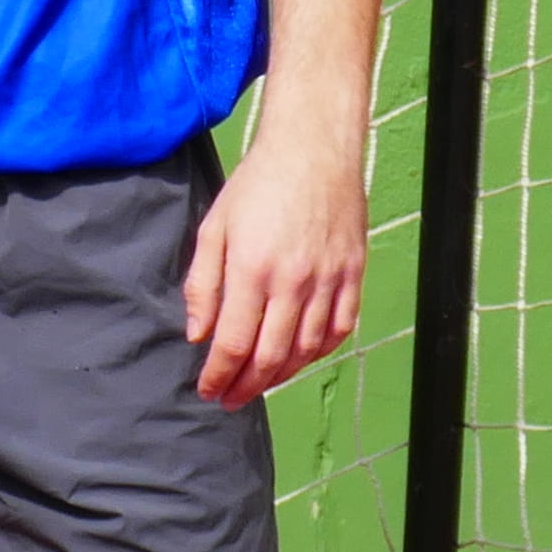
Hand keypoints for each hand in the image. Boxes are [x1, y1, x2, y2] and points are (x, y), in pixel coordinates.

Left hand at [183, 129, 364, 404]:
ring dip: (281, 375)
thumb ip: (203, 285)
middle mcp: (295, 282)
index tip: (209, 390)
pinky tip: (299, 360)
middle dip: (246, 385)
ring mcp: (330, 280)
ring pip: (307, 349)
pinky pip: (340, 329)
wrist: (314, 151)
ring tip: (259, 384)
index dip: (219, 375)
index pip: (234, 343)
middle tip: (230, 400)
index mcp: (253, 270)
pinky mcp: (353, 275)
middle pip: (270, 355)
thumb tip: (198, 334)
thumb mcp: (214, 228)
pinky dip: (319, 353)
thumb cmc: (257, 186)